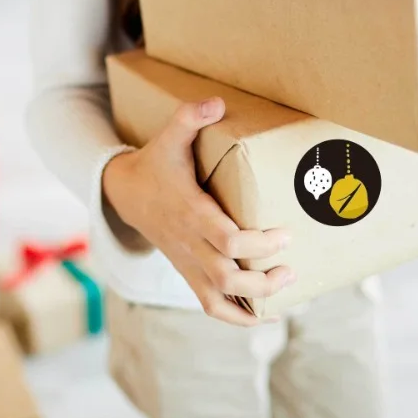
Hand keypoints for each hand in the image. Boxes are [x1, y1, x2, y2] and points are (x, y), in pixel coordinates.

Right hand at [103, 98, 294, 326]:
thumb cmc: (156, 163)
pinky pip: (209, 304)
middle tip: (291, 266)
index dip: (258, 243)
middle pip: (226, 276)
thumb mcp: (168, 136)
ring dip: (255, 299)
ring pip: (219, 296)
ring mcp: (186, 261)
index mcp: (189, 211)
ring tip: (286, 285)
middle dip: (263, 278)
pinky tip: (264, 314)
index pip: (226, 239)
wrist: (125, 193)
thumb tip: (217, 102)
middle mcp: (188, 242)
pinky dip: (236, 316)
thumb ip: (190, 117)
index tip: (285, 233)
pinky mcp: (187, 271)